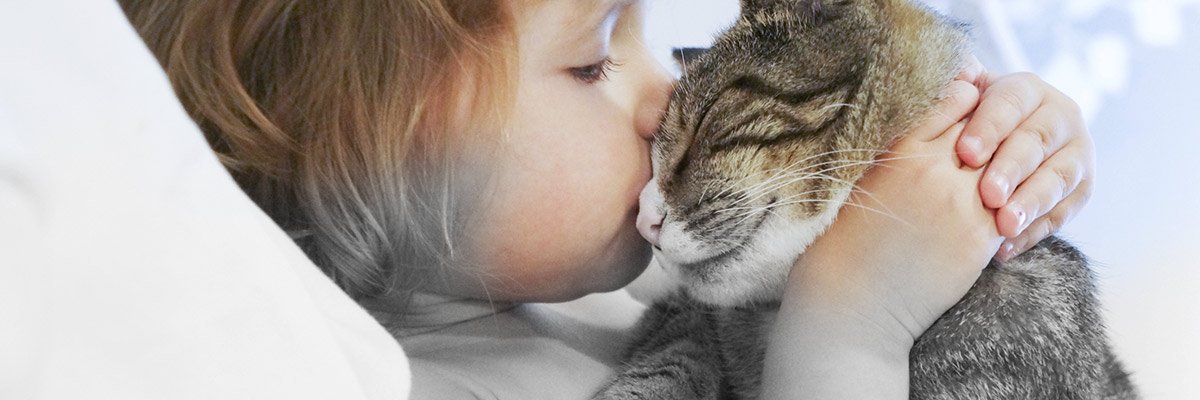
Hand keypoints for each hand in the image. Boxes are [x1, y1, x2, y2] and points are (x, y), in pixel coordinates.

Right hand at [763, 80, 999, 397]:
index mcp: (899, 150)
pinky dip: (1013, 198)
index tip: (970, 103)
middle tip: (994, 133)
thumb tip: (928, 127)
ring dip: (1008, 161)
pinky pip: (1012, 204)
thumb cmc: (846, 242)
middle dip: (993, 126)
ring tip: (999, 169)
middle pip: (984, 127)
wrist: (853, 303)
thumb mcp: (864, 179)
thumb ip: (898, 148)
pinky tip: (1005, 201)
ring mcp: (962, 203)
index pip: (951, 100)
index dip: (966, 98)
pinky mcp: (980, 237)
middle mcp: (933, 170)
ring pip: (1004, 163)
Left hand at [954, 70, 1095, 260]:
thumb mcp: (958, 101)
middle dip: (1011, 169)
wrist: (993, 150)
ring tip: (1003, 226)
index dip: (989, 127)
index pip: (1011, 103)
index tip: (965, 153)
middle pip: (1037, 141)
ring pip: (1058, 178)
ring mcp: (1076, 154)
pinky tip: (1005, 249)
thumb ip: (955, 85)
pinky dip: (1034, 233)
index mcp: (1026, 89)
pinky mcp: (1081, 190)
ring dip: (1031, 203)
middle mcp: (1060, 116)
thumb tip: (957, 68)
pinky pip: (1062, 214)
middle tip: (988, 195)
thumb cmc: (964, 124)